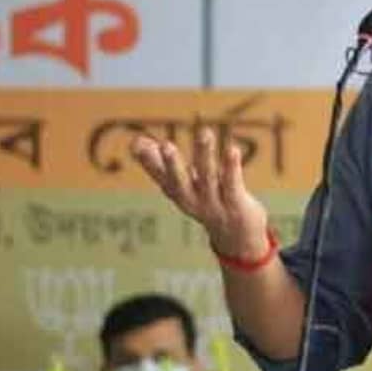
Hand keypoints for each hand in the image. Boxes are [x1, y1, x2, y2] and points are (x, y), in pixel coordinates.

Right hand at [129, 127, 271, 260]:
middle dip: (172, 164)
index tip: (136, 143)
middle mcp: (192, 200)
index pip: (159, 176)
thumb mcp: (181, 184)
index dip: (148, 161)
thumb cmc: (205, 201)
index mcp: (177, 193)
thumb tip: (134, 141)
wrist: (237, 237)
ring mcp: (214, 204)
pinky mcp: (236, 205)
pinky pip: (233, 184)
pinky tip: (233, 149)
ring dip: (205, 155)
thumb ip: (159, 163)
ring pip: (209, 178)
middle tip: (165, 145)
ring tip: (205, 132)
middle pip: (180, 182)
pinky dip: (231, 167)